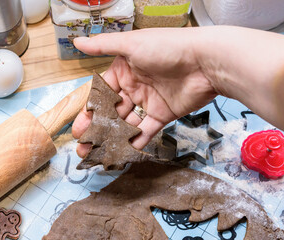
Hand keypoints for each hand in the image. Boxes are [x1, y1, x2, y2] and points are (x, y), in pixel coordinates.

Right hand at [72, 28, 217, 157]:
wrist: (205, 61)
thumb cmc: (167, 47)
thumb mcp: (131, 44)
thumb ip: (103, 46)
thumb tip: (78, 41)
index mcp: (124, 70)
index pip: (102, 94)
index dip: (90, 112)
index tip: (79, 128)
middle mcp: (134, 86)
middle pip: (112, 112)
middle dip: (98, 130)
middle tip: (85, 148)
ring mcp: (149, 102)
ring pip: (127, 123)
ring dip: (114, 138)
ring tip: (100, 154)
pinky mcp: (163, 114)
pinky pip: (147, 130)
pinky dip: (137, 141)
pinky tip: (124, 152)